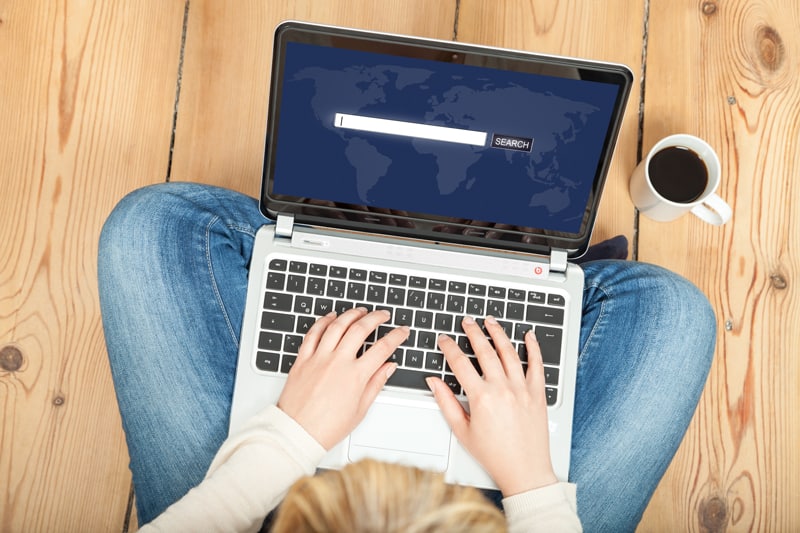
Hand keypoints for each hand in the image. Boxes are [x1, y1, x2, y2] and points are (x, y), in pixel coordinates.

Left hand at [277, 308, 408, 449]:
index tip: (401, 331)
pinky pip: (313, 333)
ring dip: (351, 314)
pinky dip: (323, 321)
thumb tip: (388, 367)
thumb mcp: (360, 409)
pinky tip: (331, 317)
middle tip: (383, 315)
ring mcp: (319, 358)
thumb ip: (376, 383)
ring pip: (337, 326)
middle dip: (375, 317)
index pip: (382, 348)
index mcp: (355, 376)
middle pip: (360, 329)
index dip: (396, 336)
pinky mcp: (303, 359)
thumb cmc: (327, 427)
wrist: (297, 433)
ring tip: (361, 311)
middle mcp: (337, 362)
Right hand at [427, 316, 557, 495]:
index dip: (449, 348)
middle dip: (473, 332)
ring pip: (509, 352)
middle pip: (485, 351)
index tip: (444, 340)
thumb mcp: (462, 431)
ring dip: (498, 334)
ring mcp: (522, 389)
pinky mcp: (538, 393)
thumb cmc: (495, 455)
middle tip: (467, 321)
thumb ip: (446, 402)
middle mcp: (502, 389)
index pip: (460, 363)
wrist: (525, 471)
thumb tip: (433, 382)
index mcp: (481, 398)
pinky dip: (533, 348)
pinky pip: (537, 365)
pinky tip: (529, 336)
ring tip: (490, 321)